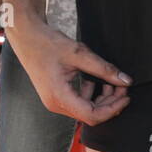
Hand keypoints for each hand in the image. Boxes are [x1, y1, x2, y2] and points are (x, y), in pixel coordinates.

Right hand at [7, 14, 130, 125]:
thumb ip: (104, 69)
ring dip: (101, 99)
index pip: (92, 115)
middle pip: (90, 115)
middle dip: (110, 103)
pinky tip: (95, 81)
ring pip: (85, 110)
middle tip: (123, 86)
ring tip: (111, 82)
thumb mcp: (79, 54)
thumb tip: (126, 81)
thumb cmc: (48, 42)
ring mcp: (54, 102)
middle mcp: (55, 104)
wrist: (26, 36)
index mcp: (59, 97)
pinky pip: (78, 103)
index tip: (126, 97)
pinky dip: (91, 95)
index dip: (112, 109)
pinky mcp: (56, 96)